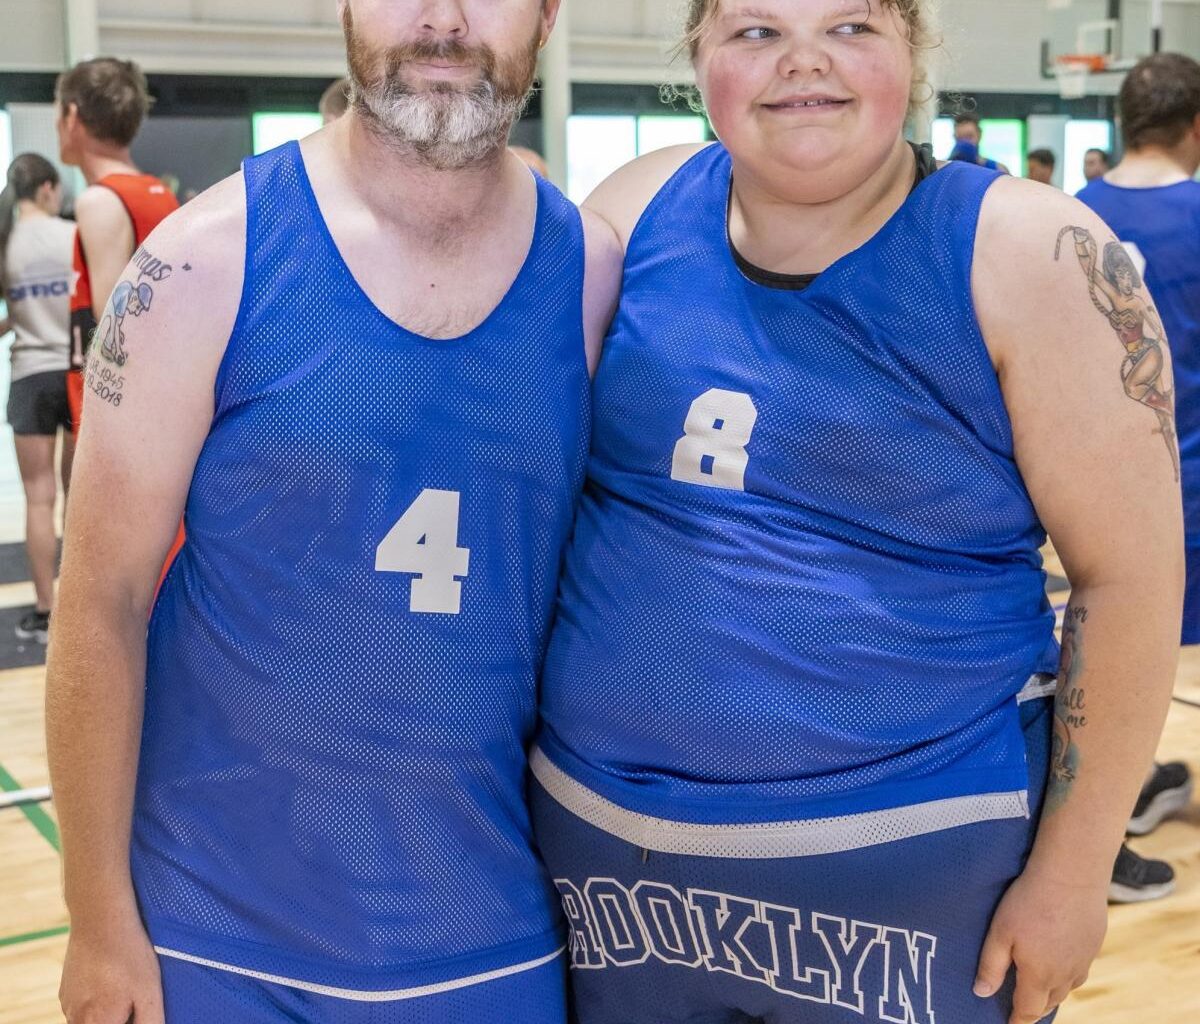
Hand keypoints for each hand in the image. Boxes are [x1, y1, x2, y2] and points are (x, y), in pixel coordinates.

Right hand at [59, 912, 163, 1023]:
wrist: (100, 919)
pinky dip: (95, 1001)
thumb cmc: (129, 955)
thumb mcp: (150, 992)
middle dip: (119, 1018)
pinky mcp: (64, 991)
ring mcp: (67, 1005)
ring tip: (122, 985)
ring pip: (89, 1020)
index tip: (138, 1007)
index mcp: (99, 1023)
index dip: (130, 1020)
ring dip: (106, 1012)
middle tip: (133, 995)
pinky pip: (80, 1007)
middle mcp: (76, 1020)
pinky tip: (109, 978)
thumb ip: (150, 1023)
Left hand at [973, 866, 1107, 1023]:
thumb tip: (981, 992)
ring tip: (1038, 989)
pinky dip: (1067, 973)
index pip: (1028, 1010)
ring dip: (1051, 992)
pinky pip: (1079, 969)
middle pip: (1049, 1002)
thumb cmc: (1029, 901)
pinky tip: (1059, 961)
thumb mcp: (1000, 932)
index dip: (1017, 1020)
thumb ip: (991, 965)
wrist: (1072, 875)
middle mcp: (1065, 974)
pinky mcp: (1093, 944)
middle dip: (1033, 1008)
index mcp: (1039, 975)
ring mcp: (1083, 960)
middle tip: (1020, 1008)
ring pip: (1067, 987)